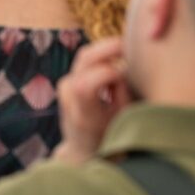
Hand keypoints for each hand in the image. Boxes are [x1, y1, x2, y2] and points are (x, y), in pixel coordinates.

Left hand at [53, 37, 133, 164]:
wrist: (82, 149)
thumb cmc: (109, 138)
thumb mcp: (122, 121)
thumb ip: (122, 95)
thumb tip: (123, 67)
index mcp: (82, 114)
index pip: (86, 84)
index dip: (108, 74)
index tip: (125, 77)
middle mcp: (68, 95)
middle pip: (84, 59)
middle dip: (107, 48)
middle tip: (129, 45)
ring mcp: (65, 85)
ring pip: (85, 55)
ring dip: (106, 50)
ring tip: (126, 53)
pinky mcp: (68, 78)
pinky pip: (86, 60)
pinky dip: (103, 55)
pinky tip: (117, 59)